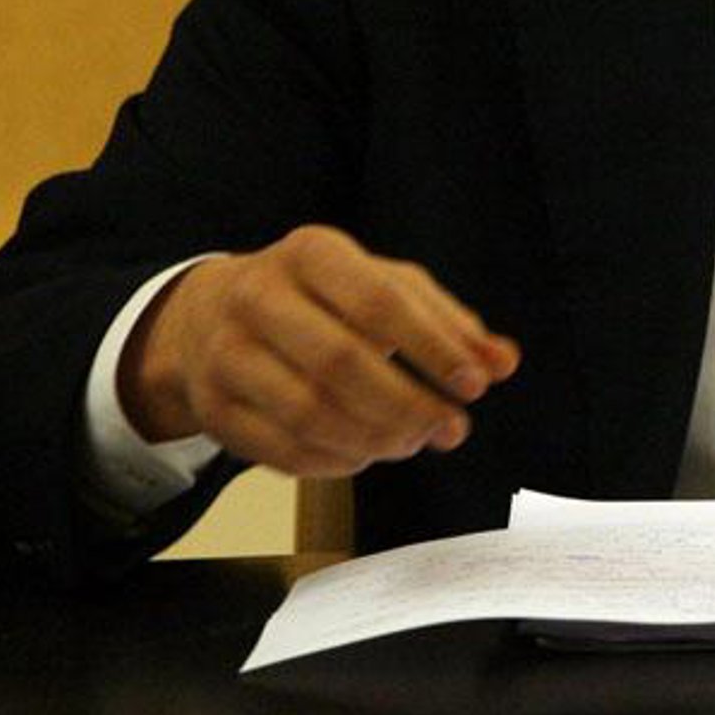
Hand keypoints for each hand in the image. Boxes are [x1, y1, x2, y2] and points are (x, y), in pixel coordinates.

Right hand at [117, 225, 520, 476]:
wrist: (212, 314)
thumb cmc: (322, 296)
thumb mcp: (384, 286)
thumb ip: (447, 322)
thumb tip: (502, 362)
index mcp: (311, 252)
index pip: (379, 301)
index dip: (432, 347)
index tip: (477, 385)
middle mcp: (259, 296)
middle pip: (341, 362)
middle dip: (407, 404)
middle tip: (451, 428)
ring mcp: (227, 354)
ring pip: (309, 412)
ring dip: (374, 439)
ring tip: (413, 442)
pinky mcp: (213, 408)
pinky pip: (282, 450)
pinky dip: (335, 462)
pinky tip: (367, 454)